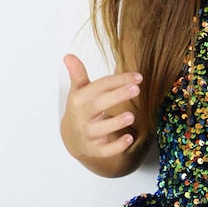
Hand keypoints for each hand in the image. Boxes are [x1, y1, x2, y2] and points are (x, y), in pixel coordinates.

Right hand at [61, 54, 141, 170]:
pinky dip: (116, 146)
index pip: (99, 86)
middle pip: (98, 105)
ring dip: (115, 123)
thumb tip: (68, 55)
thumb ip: (78, 73)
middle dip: (117, 96)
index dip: (118, 80)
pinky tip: (129, 139)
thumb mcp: (79, 90)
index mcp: (79, 98)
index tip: (138, 77)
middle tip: (136, 89)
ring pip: (100, 129)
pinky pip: (104, 150)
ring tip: (131, 116)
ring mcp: (86, 134)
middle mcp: (81, 116)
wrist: (71, 137)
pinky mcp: (93, 149)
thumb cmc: (81, 108)